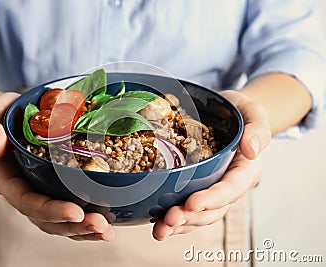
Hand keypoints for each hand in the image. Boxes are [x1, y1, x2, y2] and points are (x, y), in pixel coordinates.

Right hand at [0, 92, 114, 240]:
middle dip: (74, 226)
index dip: (50, 210)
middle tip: (101, 226)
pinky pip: (70, 207)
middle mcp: (23, 191)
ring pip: (59, 221)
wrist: (8, 116)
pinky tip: (109, 221)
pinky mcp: (54, 187)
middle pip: (46, 219)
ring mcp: (40, 191)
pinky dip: (87, 217)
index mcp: (5, 179)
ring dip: (84, 229)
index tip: (75, 213)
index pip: (26, 201)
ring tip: (108, 231)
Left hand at [152, 90, 270, 240]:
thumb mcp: (253, 112)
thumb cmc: (241, 113)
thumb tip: (251, 150)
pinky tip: (156, 222)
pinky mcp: (196, 187)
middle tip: (169, 219)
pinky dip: (172, 218)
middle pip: (213, 209)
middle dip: (191, 217)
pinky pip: (186, 208)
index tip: (192, 203)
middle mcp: (229, 185)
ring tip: (160, 230)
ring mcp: (211, 189)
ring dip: (179, 224)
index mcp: (245, 171)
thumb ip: (257, 129)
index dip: (212, 199)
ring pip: (198, 214)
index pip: (230, 189)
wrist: (226, 113)